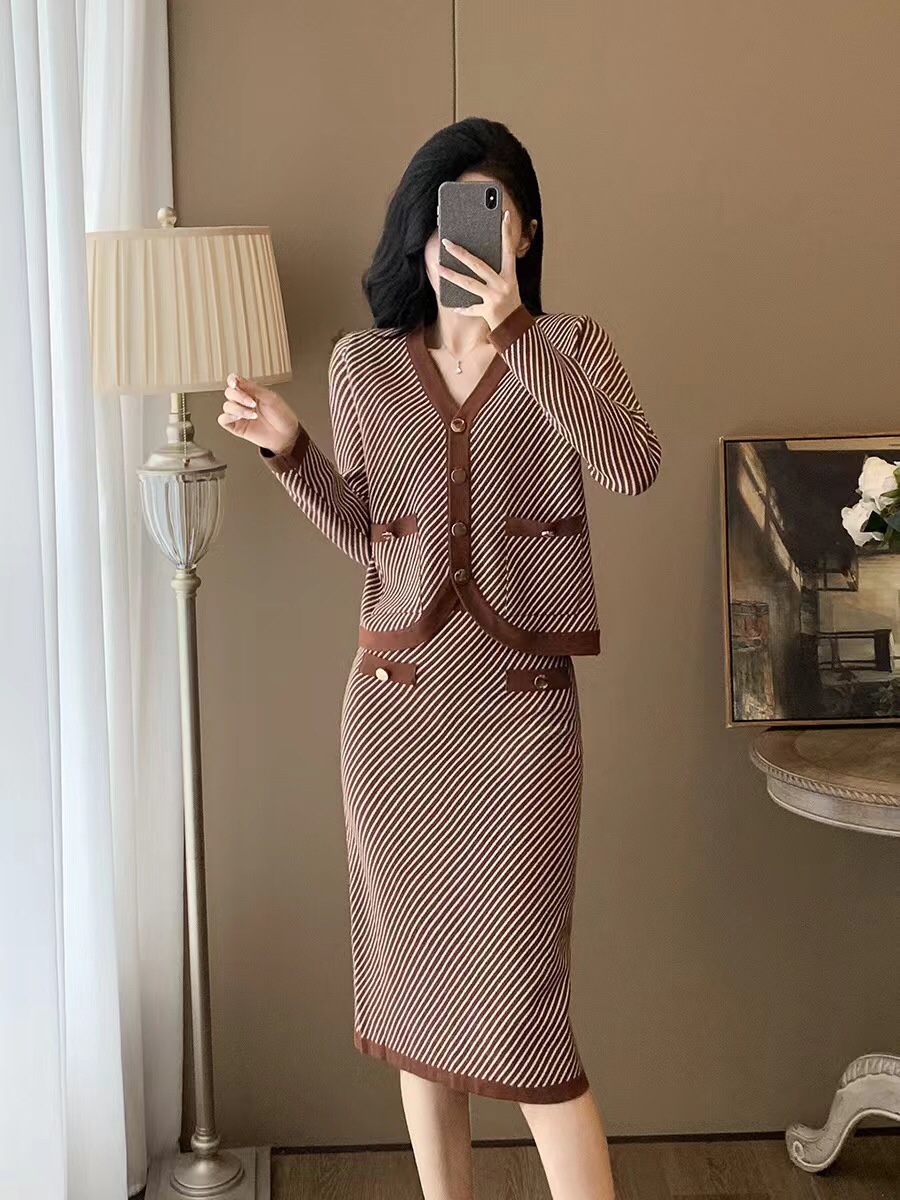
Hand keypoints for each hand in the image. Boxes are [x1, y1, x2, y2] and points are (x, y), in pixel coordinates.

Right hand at [218, 373, 299, 454]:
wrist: (286, 436)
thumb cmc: (282, 417)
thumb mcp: (270, 397)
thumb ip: (253, 388)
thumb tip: (238, 379)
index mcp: (251, 392)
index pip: (235, 382)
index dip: (232, 380)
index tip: (235, 383)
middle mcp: (244, 402)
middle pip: (229, 393)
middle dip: (239, 397)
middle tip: (252, 403)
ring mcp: (240, 414)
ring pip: (227, 406)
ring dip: (239, 409)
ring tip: (252, 414)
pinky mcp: (237, 426)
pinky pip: (223, 420)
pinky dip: (228, 417)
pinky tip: (239, 418)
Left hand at [437, 208, 522, 330]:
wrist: (516, 328)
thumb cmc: (509, 302)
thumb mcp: (508, 284)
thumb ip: (495, 272)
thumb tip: (473, 258)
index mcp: (510, 275)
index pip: (508, 249)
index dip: (507, 232)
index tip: (504, 215)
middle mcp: (503, 284)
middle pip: (478, 265)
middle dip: (461, 253)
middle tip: (447, 243)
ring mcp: (495, 298)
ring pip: (469, 284)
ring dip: (452, 276)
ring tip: (438, 267)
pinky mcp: (488, 311)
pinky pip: (471, 308)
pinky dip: (462, 308)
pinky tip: (453, 306)